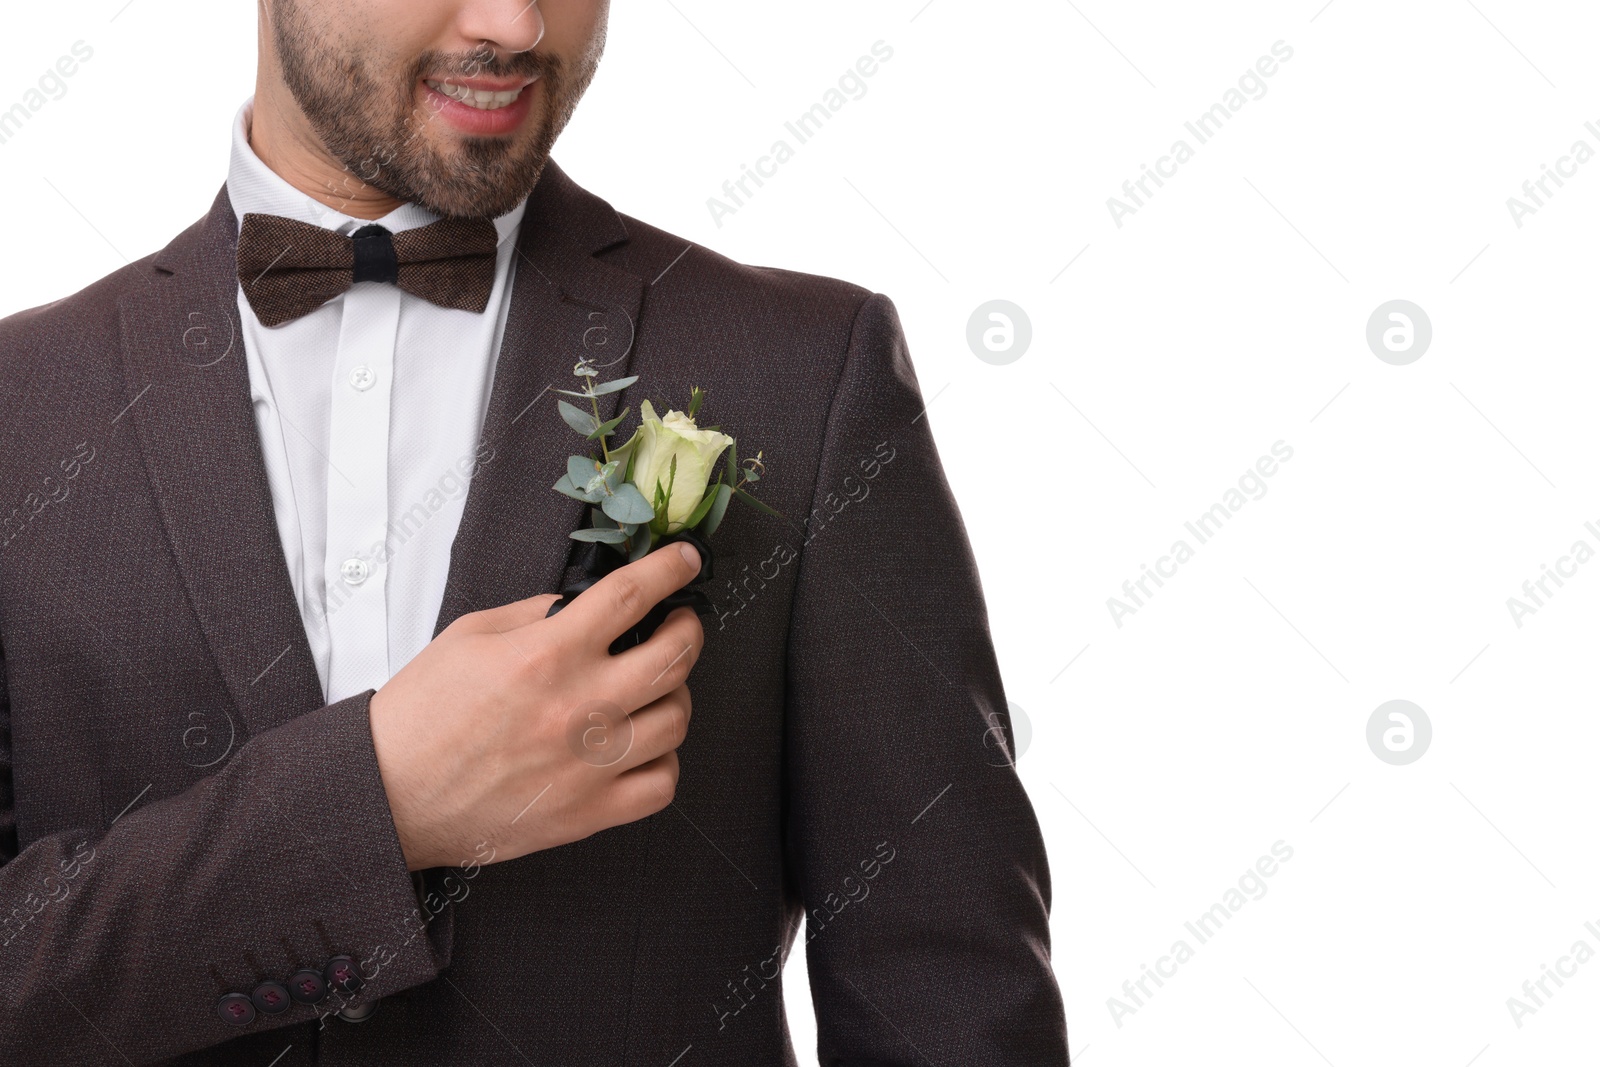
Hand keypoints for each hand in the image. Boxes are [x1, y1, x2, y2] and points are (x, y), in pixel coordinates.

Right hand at [369, 541, 704, 870]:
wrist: (389, 794)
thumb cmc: (422, 716)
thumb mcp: (470, 636)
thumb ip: (536, 613)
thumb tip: (584, 604)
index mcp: (547, 654)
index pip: (632, 595)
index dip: (670, 568)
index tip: (685, 560)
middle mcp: (579, 706)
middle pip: (674, 655)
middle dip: (688, 629)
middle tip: (679, 624)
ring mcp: (589, 764)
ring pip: (678, 720)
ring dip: (677, 695)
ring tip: (658, 688)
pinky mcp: (588, 813)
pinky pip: (662, 784)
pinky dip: (664, 762)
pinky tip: (644, 747)